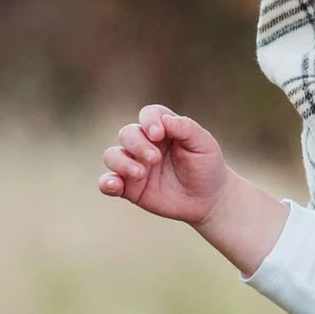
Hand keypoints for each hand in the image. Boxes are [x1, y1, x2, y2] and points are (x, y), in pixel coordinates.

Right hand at [101, 102, 232, 224]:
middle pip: (127, 133)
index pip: (148, 114)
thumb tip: (164, 120)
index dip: (149, 121)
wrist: (208, 199)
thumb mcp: (204, 145)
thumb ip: (186, 129)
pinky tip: (115, 185)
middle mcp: (145, 144)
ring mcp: (134, 165)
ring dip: (122, 162)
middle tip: (155, 159)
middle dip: (138, 145)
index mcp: (164, 129)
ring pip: (112, 155)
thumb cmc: (207, 166)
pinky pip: (107, 182)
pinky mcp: (129, 187)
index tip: (158, 134)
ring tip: (140, 174)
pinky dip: (106, 182)